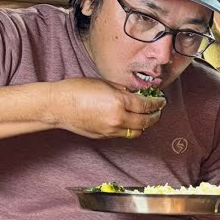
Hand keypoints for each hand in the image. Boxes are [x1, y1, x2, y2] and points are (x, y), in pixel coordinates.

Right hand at [48, 77, 164, 139]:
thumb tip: (135, 95)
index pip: (146, 106)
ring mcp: (111, 130)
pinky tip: (129, 121)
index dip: (157, 104)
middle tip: (158, 110)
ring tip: (145, 117)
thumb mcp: (104, 83)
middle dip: (154, 116)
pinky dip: (130, 129)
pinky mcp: (104, 136)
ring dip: (144, 125)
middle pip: (145, 122)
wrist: (57, 106)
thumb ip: (123, 91)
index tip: (161, 101)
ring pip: (136, 131)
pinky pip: (123, 134)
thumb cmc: (77, 89)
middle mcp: (118, 118)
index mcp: (119, 102)